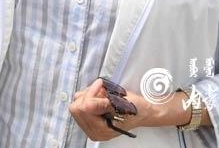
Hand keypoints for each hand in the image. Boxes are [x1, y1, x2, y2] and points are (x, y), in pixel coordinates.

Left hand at [70, 79, 191, 139]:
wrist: (143, 112)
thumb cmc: (135, 109)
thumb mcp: (120, 103)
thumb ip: (101, 103)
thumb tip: (87, 103)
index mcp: (102, 130)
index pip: (83, 108)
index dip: (91, 94)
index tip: (101, 86)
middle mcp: (95, 132)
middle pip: (76, 108)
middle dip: (88, 95)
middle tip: (101, 90)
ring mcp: (91, 127)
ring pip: (76, 105)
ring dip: (88, 96)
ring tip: (102, 95)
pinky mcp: (90, 121)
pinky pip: (79, 106)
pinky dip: (88, 98)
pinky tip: (99, 98)